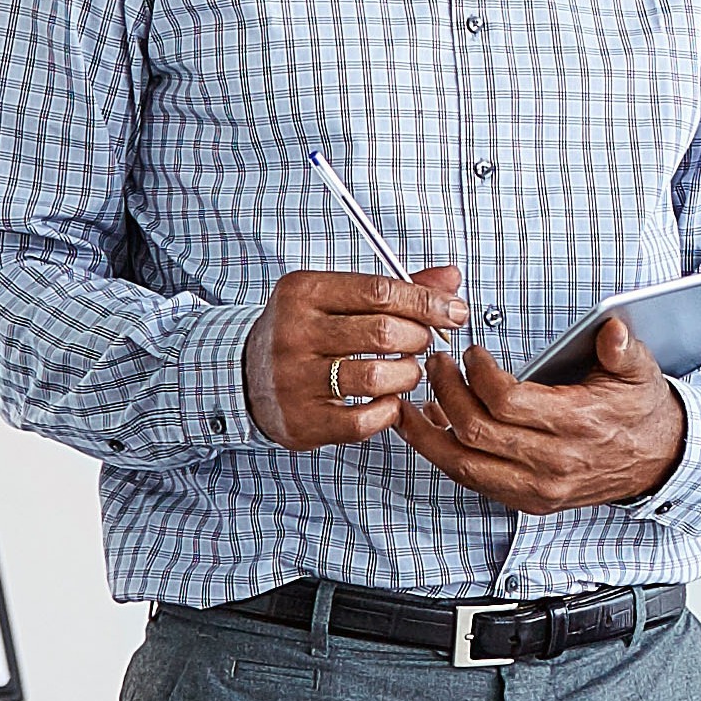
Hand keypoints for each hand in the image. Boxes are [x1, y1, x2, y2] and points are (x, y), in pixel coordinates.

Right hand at [241, 267, 472, 450]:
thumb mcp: (337, 298)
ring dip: (408, 375)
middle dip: (419, 338)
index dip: (427, 302)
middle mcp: (293, 333)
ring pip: (377, 377)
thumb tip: (452, 280)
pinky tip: (389, 401)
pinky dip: (389, 411)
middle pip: (383, 333)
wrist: (245, 375)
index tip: (454, 312)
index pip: (380, 291)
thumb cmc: (304, 332)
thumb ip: (394, 289)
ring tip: (407, 371)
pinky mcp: (301, 420)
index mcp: (303, 291)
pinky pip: (364, 420)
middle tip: (422, 343)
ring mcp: (293, 379)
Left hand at [389, 315, 685, 513]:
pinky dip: (443, 456)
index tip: (472, 354)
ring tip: (409, 404)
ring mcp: (538, 488)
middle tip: (437, 364)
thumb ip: (623, 349)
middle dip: (446, 392)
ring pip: (463, 465)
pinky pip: (472, 481)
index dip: (478, 375)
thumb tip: (613, 330)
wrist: (656, 460)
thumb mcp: (639, 372)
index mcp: (577, 425)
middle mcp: (553, 462)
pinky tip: (430, 432)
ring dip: (428, 434)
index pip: (507, 402)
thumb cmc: (640, 412)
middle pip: (476, 431)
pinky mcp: (528, 501)